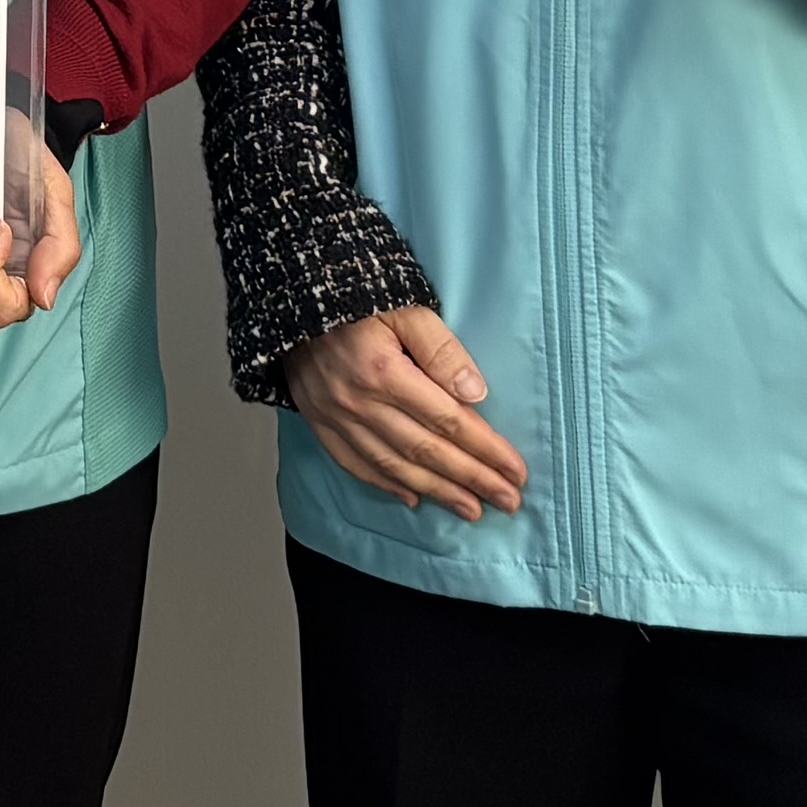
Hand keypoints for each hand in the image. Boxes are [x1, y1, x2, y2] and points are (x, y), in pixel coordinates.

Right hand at [291, 307, 525, 518]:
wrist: (290, 297)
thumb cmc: (356, 297)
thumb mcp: (405, 307)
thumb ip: (441, 348)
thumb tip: (475, 394)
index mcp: (384, 372)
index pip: (447, 421)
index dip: (486, 449)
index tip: (516, 471)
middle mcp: (359, 402)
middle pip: (426, 451)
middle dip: (472, 479)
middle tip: (508, 501)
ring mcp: (334, 417)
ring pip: (394, 466)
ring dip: (437, 492)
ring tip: (472, 509)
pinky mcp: (318, 422)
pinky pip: (355, 464)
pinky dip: (386, 486)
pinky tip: (414, 499)